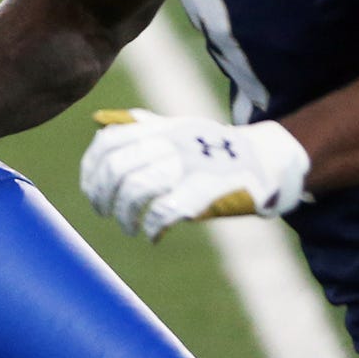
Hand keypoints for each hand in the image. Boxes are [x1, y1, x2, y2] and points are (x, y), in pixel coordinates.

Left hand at [79, 110, 310, 239]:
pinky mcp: (206, 189)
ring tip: (129, 227)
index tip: (91, 191)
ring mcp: (189, 164)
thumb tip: (101, 122)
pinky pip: (165, 210)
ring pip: (137, 188)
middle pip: (118, 167)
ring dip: (125, 215)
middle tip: (105, 213)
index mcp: (162, 127)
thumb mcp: (181, 128)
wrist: (268, 159)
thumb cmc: (218, 149)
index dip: (91, 169)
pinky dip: (152, 226)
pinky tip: (152, 235)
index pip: (110, 141)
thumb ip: (145, 126)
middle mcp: (172, 142)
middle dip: (103, 195)